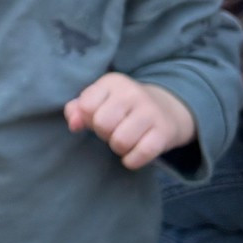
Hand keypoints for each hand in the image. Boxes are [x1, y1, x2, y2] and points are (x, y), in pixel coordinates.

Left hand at [64, 74, 195, 169]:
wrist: (168, 109)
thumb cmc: (124, 108)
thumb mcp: (100, 101)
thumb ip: (78, 110)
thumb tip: (73, 124)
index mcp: (113, 82)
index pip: (86, 106)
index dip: (88, 119)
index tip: (100, 118)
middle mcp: (132, 92)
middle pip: (102, 124)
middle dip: (104, 134)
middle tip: (114, 131)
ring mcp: (151, 111)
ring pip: (120, 141)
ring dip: (119, 148)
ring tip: (125, 140)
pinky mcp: (165, 131)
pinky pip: (141, 154)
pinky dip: (133, 160)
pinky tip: (134, 155)